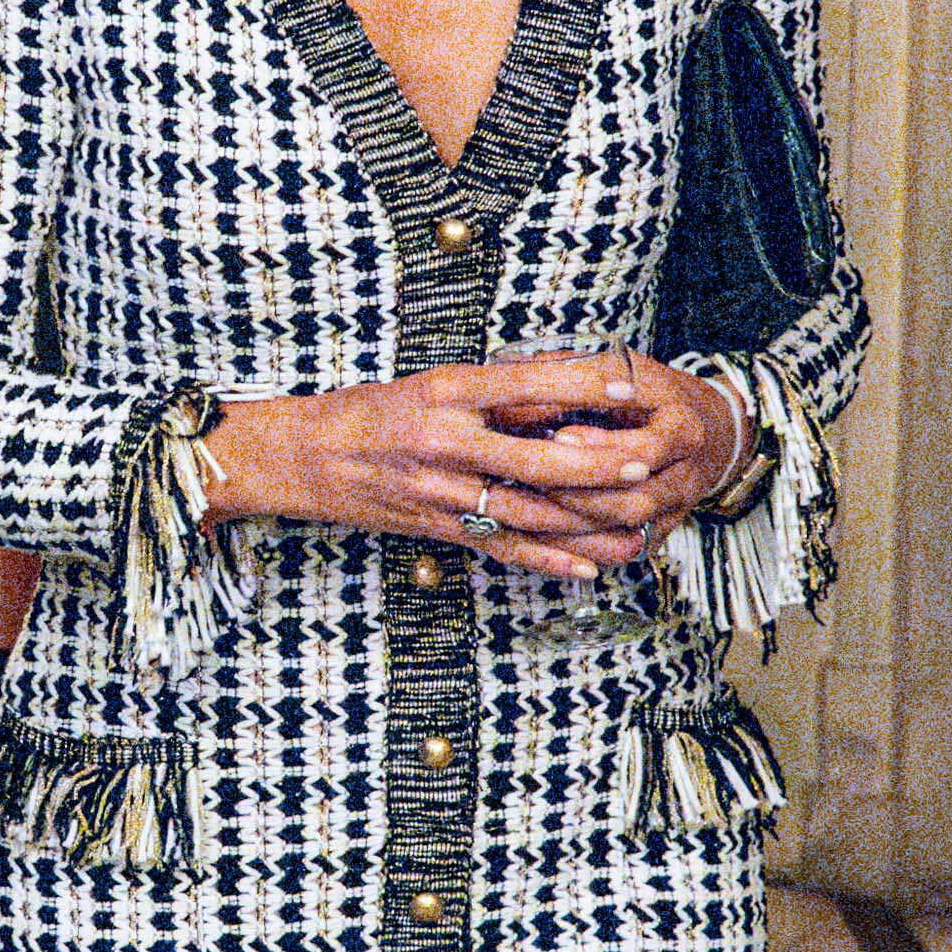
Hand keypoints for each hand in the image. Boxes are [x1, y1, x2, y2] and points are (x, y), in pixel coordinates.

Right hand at [200, 353, 743, 577]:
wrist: (300, 456)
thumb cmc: (369, 411)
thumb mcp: (430, 383)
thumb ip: (493, 391)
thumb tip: (564, 386)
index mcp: (447, 392)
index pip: (529, 385)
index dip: (585, 386)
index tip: (632, 384)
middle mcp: (446, 441)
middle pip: (540, 457)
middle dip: (601, 463)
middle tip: (651, 461)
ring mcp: (441, 490)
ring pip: (529, 511)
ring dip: (589, 522)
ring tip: (641, 524)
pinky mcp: (436, 527)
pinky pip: (501, 549)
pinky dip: (547, 562)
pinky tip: (588, 569)